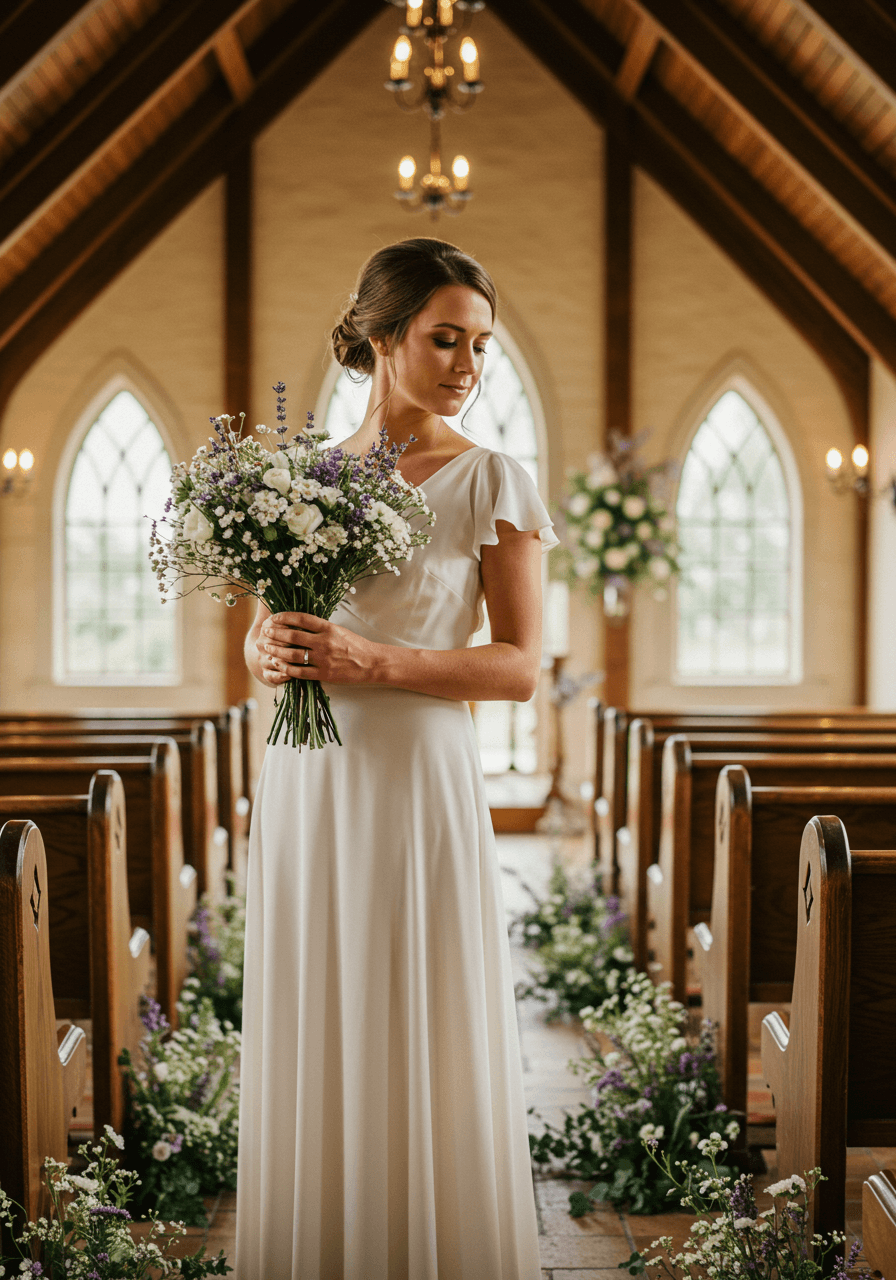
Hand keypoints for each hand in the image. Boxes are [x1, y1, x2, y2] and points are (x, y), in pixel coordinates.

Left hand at [258, 612, 379, 684]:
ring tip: (266, 648)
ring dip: (276, 651)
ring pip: (293, 654)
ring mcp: (323, 659)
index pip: (302, 619)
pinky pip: (300, 672)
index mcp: (328, 628)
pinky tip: (278, 665)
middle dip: (275, 633)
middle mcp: (324, 642)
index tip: (274, 617)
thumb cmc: (356, 646)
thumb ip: (321, 628)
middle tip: (265, 632)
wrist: (371, 663)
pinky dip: (287, 668)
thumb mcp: (339, 630)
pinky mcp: (324, 674)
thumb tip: (300, 623)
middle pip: (293, 636)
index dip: (285, 617)